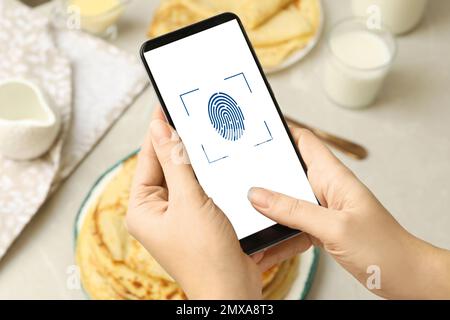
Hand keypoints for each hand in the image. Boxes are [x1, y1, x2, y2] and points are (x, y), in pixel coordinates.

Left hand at [126, 107, 261, 299]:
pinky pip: (198, 189)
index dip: (157, 132)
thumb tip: (160, 129)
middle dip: (177, 145)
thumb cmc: (206, 256)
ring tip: (202, 135)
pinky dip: (207, 175)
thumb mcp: (189, 201)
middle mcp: (157, 212)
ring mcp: (178, 216)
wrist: (232, 288)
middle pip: (165, 167)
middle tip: (188, 117)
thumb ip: (174, 162)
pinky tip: (216, 162)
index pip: (147, 160)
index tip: (165, 108)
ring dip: (194, 159)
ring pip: (184, 176)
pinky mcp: (198, 220)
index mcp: (143, 209)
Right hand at [248, 127, 449, 298]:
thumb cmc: (384, 247)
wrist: (404, 276)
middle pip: (289, 173)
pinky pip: (292, 227)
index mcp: (333, 176)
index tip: (255, 130)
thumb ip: (294, 210)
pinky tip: (265, 246)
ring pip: (287, 203)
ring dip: (268, 210)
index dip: (282, 131)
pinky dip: (278, 236)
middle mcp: (325, 189)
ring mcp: (322, 210)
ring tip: (246, 216)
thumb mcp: (334, 227)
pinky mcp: (320, 230)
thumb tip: (258, 195)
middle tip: (238, 176)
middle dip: (264, 175)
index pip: (305, 142)